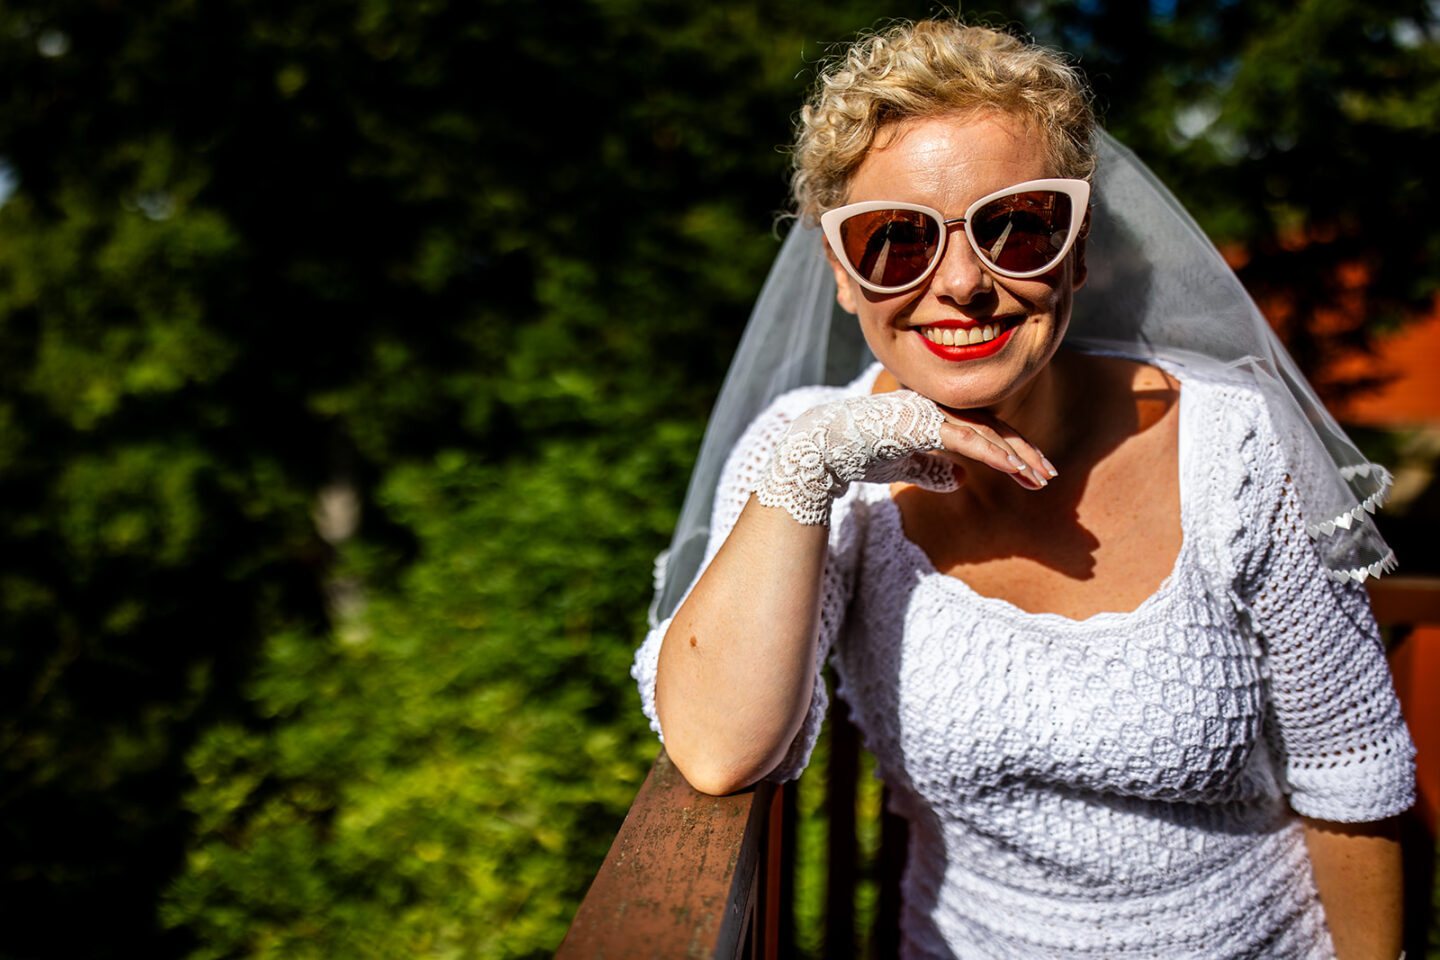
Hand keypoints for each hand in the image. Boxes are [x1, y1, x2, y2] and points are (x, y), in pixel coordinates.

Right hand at [754, 390, 1049, 524]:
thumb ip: (932, 470)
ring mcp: (930, 410)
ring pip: (986, 432)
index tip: (1035, 472)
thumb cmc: (860, 455)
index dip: (1012, 449)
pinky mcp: (922, 422)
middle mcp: (938, 405)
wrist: (824, 449)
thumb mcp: (904, 467)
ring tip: (1039, 479)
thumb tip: (960, 479)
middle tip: (1049, 476)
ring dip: (1016, 457)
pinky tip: (1014, 469)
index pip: (984, 429)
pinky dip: (993, 453)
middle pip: (993, 427)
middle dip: (1024, 453)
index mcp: (936, 412)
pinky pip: (967, 439)